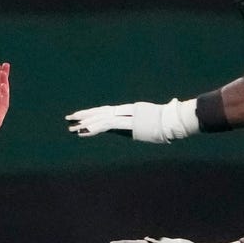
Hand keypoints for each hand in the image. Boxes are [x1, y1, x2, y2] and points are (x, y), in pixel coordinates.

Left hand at [66, 99, 198, 142]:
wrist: (175, 119)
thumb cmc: (169, 121)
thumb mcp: (154, 124)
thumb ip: (148, 123)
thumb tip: (155, 119)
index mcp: (129, 110)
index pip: (106, 112)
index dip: (92, 114)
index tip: (80, 118)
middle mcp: (125, 111)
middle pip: (100, 112)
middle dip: (84, 116)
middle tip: (69, 119)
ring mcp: (125, 116)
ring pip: (100, 118)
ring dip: (84, 124)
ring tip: (71, 128)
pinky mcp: (126, 123)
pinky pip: (106, 126)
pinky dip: (93, 129)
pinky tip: (82, 132)